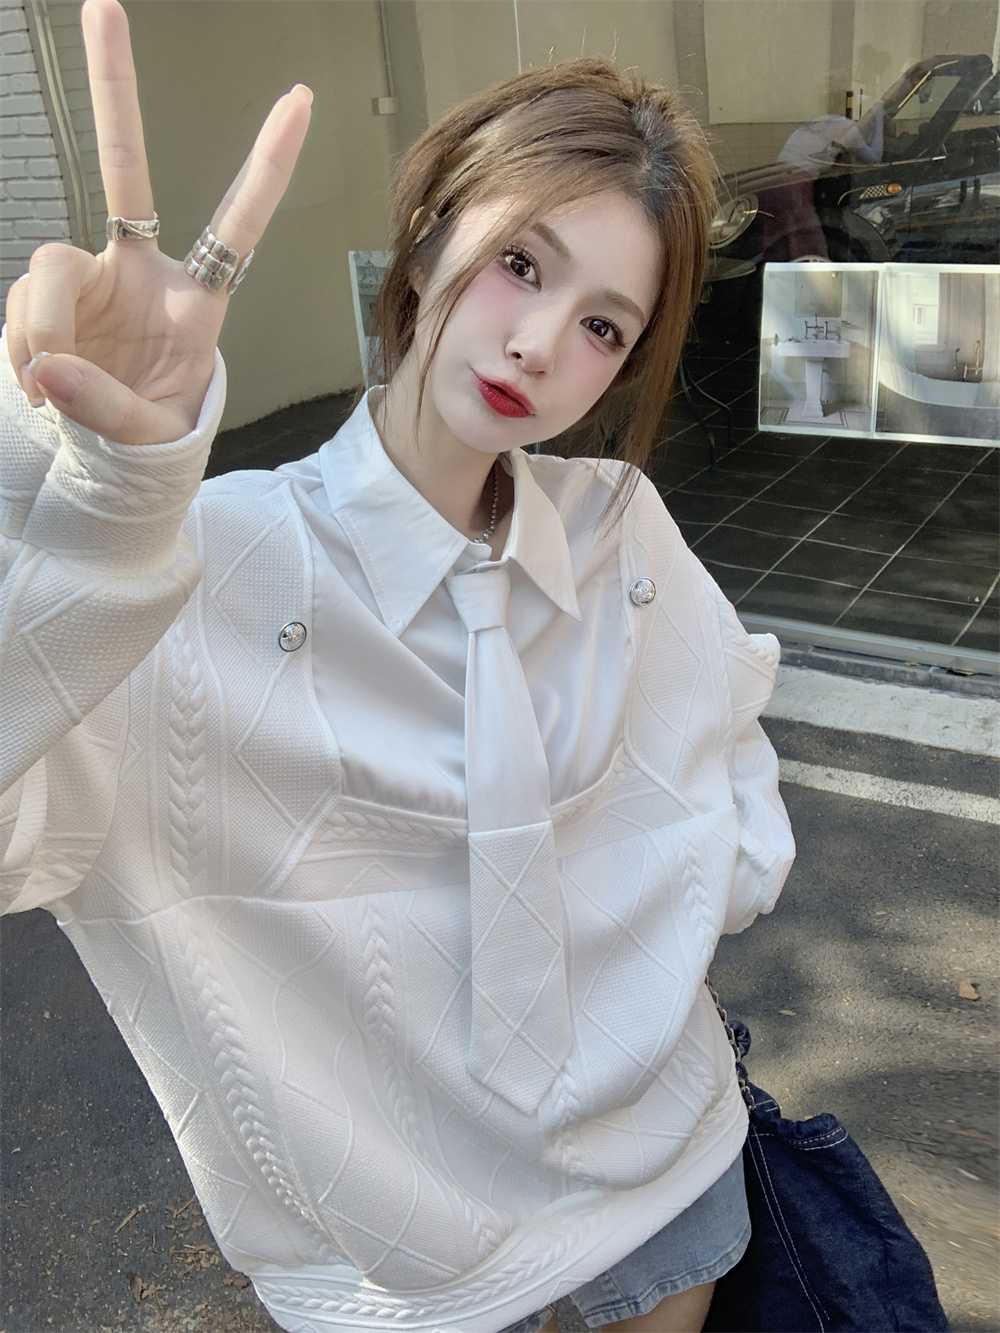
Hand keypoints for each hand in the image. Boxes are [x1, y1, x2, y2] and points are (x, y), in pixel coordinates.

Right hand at [3, 0, 311, 444]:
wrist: (109, 453)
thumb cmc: (150, 436)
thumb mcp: (147, 435)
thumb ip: (105, 407)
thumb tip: (48, 370)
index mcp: (197, 301)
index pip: (237, 224)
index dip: (266, 166)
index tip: (299, 100)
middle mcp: (143, 271)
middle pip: (124, 169)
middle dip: (114, 91)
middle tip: (105, 7)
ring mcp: (92, 275)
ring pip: (49, 264)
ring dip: (41, 325)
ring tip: (49, 386)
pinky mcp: (49, 294)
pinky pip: (22, 300)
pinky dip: (20, 341)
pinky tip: (36, 379)